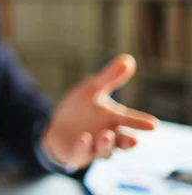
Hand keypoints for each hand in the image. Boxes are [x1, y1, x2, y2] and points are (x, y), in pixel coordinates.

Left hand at [41, 54, 158, 169]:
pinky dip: (83, 147)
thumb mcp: (92, 89)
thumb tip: (128, 59)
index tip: (153, 124)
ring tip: (106, 135)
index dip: (140, 123)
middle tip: (135, 139)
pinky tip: (83, 138)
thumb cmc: (81, 109)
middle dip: (128, 141)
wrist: (59, 127)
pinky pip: (81, 154)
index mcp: (114, 120)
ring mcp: (93, 147)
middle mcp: (108, 135)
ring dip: (106, 144)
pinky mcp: (77, 153)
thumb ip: (110, 78)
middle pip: (122, 141)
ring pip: (104, 151)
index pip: (130, 121)